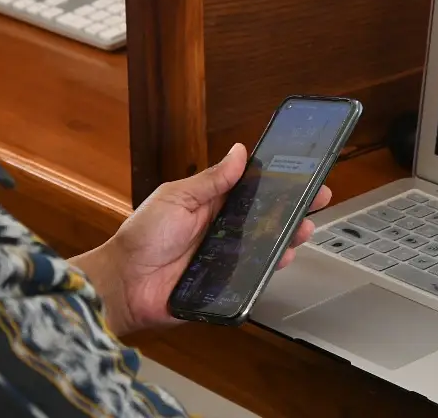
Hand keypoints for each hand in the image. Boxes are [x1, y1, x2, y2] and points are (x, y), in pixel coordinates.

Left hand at [71, 143, 331, 336]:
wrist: (122, 285)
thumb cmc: (140, 238)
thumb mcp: (177, 198)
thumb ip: (211, 180)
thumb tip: (238, 152)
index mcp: (212, 204)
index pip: (252, 189)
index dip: (278, 182)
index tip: (302, 173)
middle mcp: (222, 230)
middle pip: (265, 217)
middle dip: (293, 208)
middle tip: (315, 200)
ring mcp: (224, 258)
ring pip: (265, 246)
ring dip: (287, 237)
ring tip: (302, 229)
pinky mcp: (223, 284)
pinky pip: (253, 276)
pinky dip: (269, 268)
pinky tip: (282, 258)